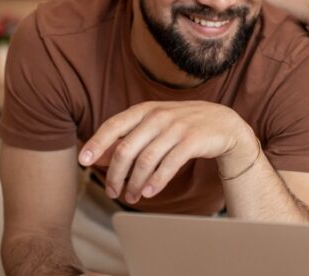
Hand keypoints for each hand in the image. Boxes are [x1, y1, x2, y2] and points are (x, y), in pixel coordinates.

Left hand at [78, 101, 257, 204]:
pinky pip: (168, 164)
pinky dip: (156, 181)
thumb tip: (99, 155)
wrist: (224, 124)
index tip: (83, 161)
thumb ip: (129, 136)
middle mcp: (158, 116)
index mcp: (145, 110)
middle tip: (112, 192)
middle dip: (115, 175)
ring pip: (145, 160)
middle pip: (126, 149)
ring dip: (134, 183)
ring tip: (131, 197)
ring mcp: (176, 127)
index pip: (113, 125)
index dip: (97, 143)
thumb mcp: (155, 125)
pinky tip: (149, 192)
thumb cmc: (183, 127)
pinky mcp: (192, 140)